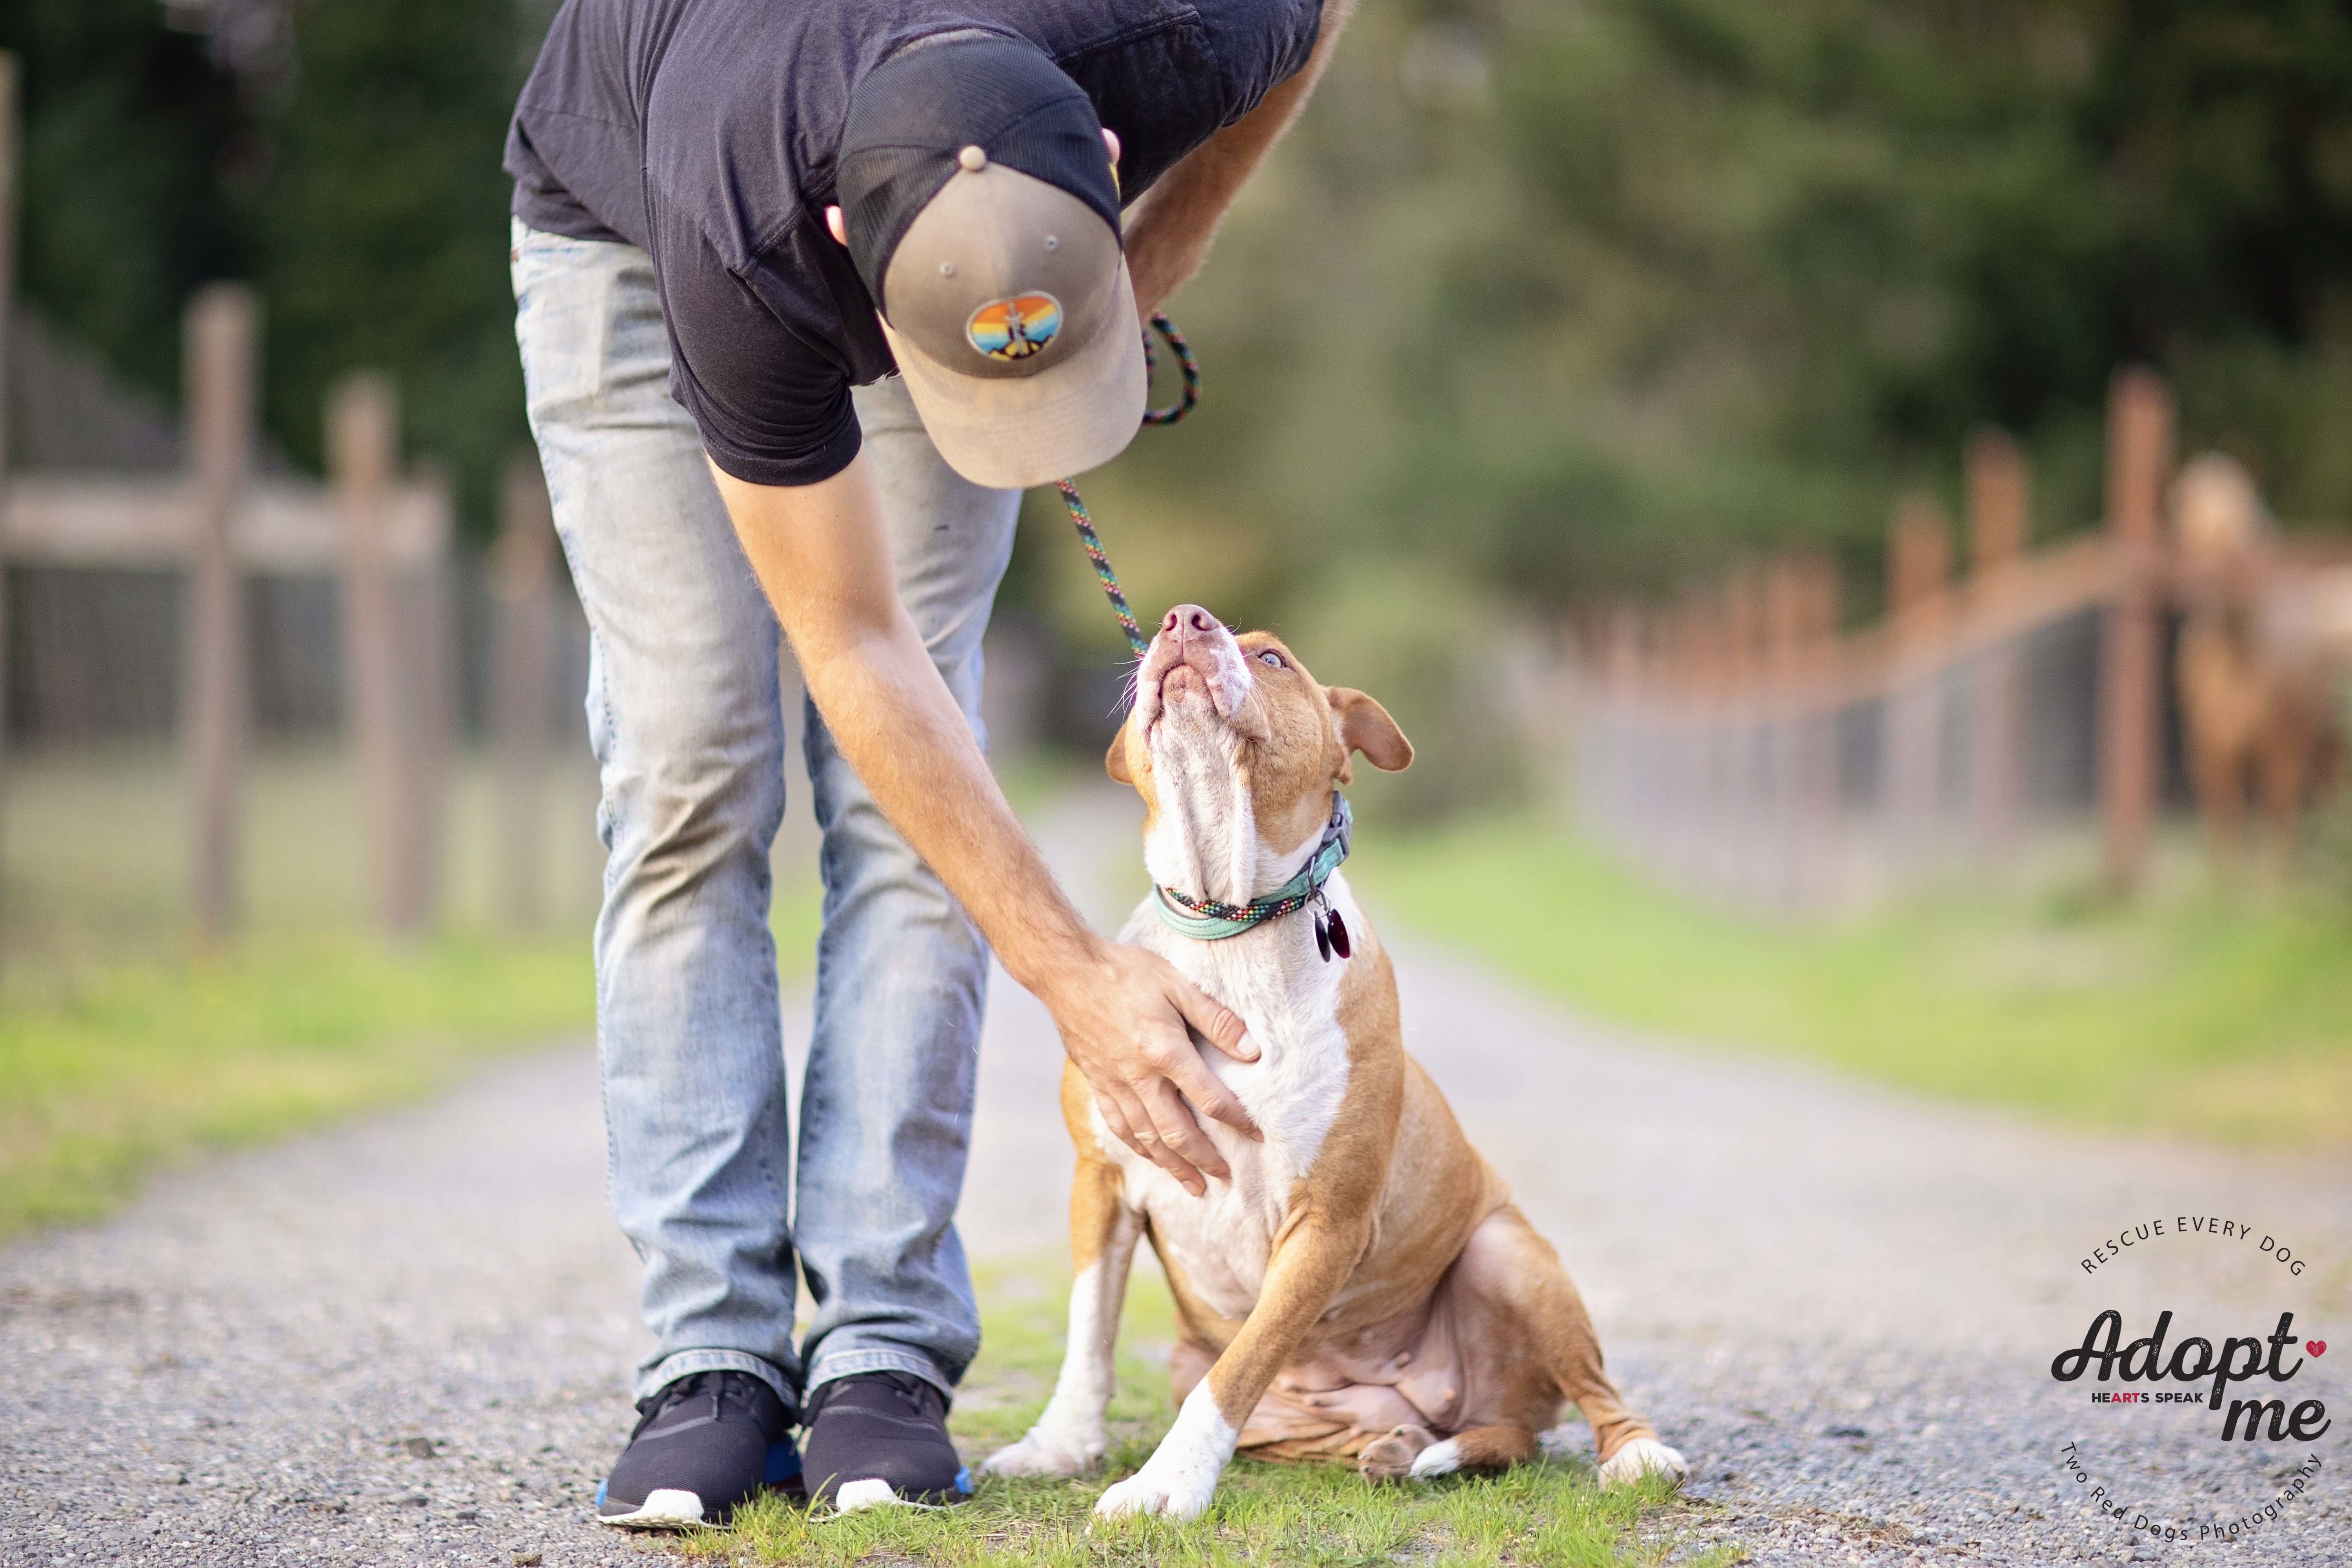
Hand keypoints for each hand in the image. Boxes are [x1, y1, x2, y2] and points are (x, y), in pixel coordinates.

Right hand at [1044, 938, 1261, 1194]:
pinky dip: (1138, 1147)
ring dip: (1173, 1165)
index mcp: (1165, 1053)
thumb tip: (1253, 1052)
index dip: (1238, 1121)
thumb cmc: (1125, 972)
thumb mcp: (1178, 985)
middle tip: (1226, 1177)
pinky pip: (1119, 1126)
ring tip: (1194, 1186)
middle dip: (1205, 1159)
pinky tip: (1150, 1157)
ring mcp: (1115, 1084)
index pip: (1211, 1100)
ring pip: (1147, 1138)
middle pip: (1178, 1132)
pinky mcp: (1097, 1083)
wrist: (1066, 970)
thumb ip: (1216, 1020)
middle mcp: (1140, 1078)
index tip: (1257, 1136)